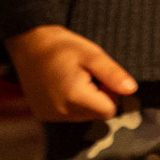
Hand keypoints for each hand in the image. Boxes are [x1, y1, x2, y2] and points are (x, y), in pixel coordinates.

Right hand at [5, 25, 137, 122]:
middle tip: (85, 74)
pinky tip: (61, 85)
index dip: (109, 93)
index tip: (99, 76)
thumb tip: (131, 90)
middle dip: (97, 97)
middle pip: (95, 115)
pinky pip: (66, 115)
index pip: (109, 110)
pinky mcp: (41, 115)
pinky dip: (69, 103)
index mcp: (75, 97)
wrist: (28, 43)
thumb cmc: (62, 46)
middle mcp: (61, 112)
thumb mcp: (91, 54)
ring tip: (71, 78)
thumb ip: (112, 74)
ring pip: (82, 116)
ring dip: (83, 101)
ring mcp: (49, 116)